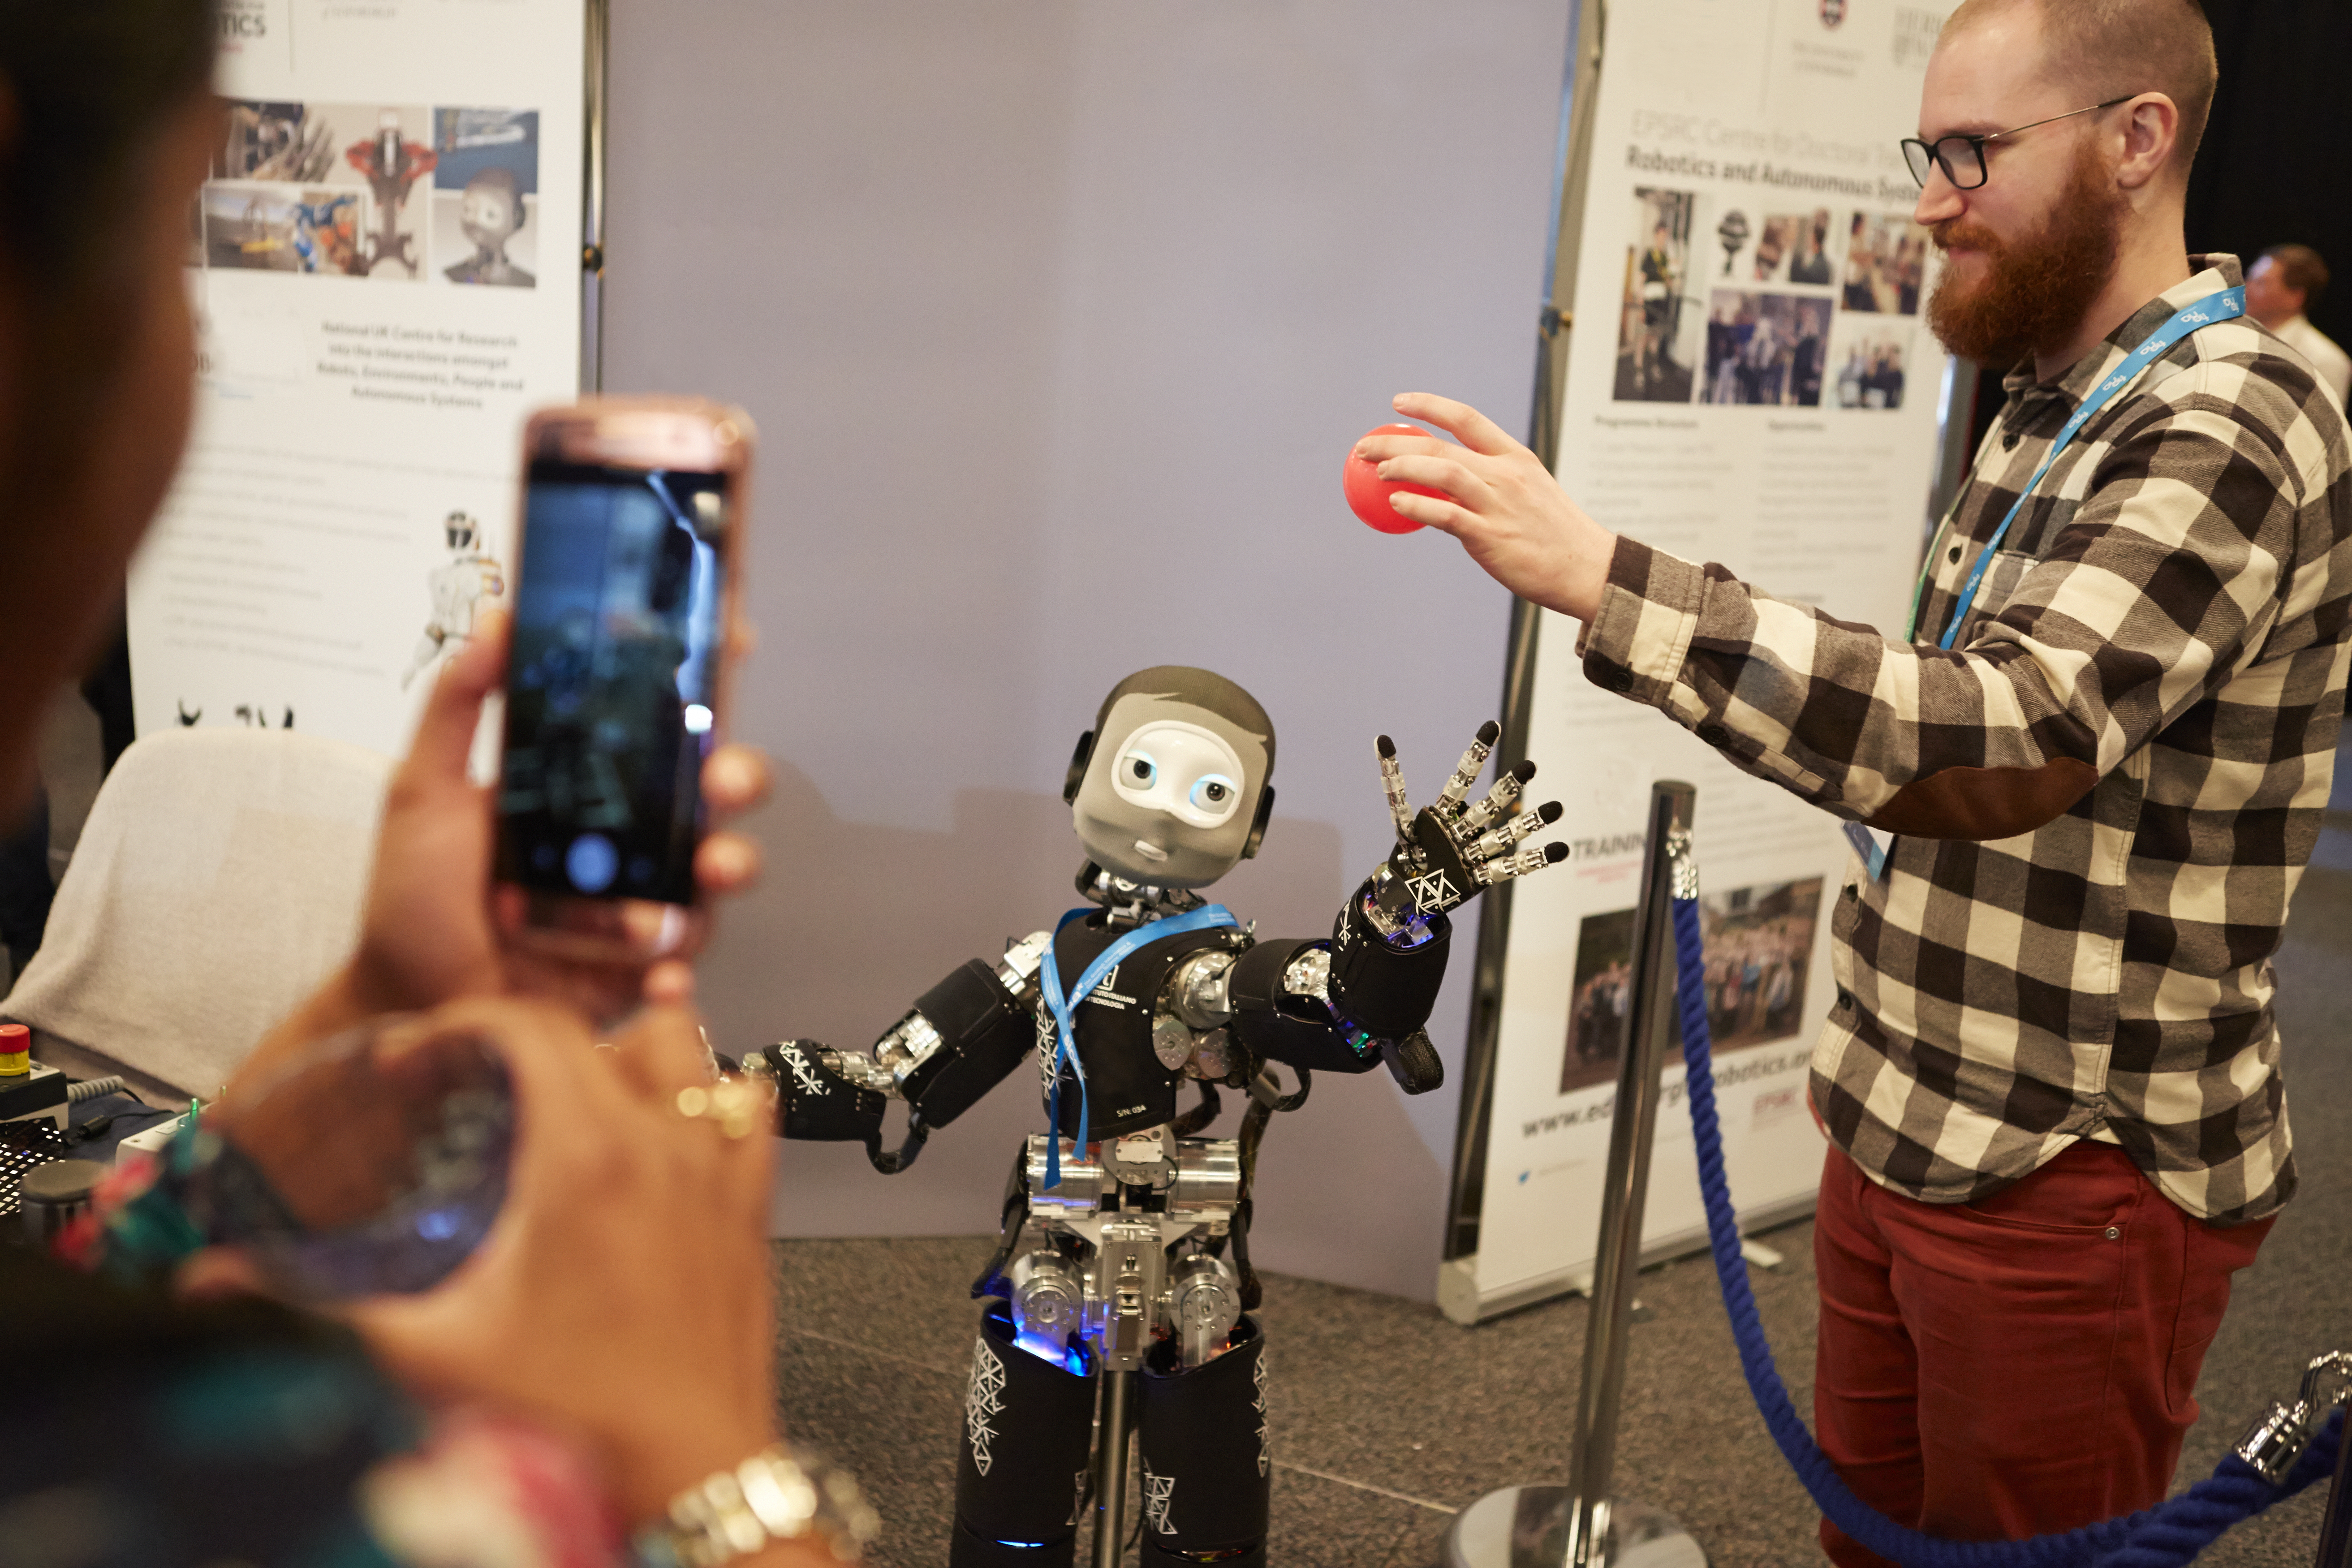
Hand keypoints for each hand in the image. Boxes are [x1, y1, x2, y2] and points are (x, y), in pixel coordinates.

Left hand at [266, 609, 771, 1055]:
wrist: (404, 998)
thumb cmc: (415, 894)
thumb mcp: (422, 790)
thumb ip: (457, 705)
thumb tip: (497, 617)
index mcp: (592, 782)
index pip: (662, 718)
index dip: (706, 675)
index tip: (731, 640)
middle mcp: (631, 836)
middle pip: (715, 791)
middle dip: (740, 775)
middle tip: (722, 780)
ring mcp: (644, 903)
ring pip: (717, 874)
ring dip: (727, 867)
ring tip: (708, 874)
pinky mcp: (639, 971)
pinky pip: (679, 966)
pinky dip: (674, 973)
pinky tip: (656, 977)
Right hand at [335, 998, 780, 1525]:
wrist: (685, 1472)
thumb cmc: (575, 1420)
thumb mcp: (428, 1352)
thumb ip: (317, 1308)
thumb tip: (219, 1287)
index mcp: (585, 1155)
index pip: (526, 1024)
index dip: (457, 1023)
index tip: (416, 1060)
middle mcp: (662, 1143)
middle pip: (599, 1026)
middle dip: (527, 1034)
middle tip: (479, 1076)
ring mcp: (718, 1169)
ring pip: (687, 1048)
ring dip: (630, 1049)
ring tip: (575, 1085)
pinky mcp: (749, 1205)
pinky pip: (748, 1108)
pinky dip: (712, 1097)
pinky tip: (669, 1127)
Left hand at [1351, 392, 1618, 621]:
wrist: (1586, 568)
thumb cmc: (1554, 534)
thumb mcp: (1528, 493)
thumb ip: (1490, 482)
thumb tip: (1444, 485)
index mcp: (1515, 457)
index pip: (1466, 418)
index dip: (1428, 406)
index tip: (1398, 403)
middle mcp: (1505, 474)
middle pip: (1442, 446)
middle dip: (1396, 441)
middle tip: (1364, 446)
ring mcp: (1499, 504)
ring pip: (1442, 472)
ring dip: (1403, 468)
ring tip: (1377, 472)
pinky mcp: (1490, 536)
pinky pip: (1446, 515)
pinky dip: (1417, 505)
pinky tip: (1395, 502)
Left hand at [1365, 722, 1565, 929]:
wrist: (1407, 896)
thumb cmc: (1405, 859)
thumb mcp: (1401, 828)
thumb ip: (1397, 794)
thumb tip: (1382, 738)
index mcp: (1444, 815)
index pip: (1462, 779)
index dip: (1476, 754)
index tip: (1492, 727)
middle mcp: (1465, 829)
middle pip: (1489, 804)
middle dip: (1508, 786)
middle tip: (1530, 766)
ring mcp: (1475, 852)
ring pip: (1506, 834)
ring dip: (1531, 822)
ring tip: (1557, 808)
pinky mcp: (1481, 878)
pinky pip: (1510, 867)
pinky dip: (1535, 859)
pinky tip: (1560, 848)